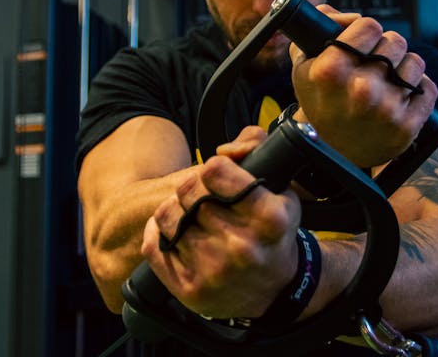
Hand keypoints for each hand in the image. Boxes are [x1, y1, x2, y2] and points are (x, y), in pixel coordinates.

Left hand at [141, 127, 301, 317]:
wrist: (277, 290)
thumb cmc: (273, 232)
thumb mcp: (283, 188)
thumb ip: (257, 149)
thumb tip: (224, 151)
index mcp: (269, 218)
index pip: (214, 171)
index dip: (213, 169)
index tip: (216, 176)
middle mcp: (242, 246)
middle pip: (188, 192)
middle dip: (192, 189)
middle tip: (202, 198)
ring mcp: (214, 270)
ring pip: (168, 216)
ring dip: (174, 211)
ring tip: (189, 216)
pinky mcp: (191, 289)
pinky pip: (154, 246)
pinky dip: (158, 234)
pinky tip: (175, 234)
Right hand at [289, 5, 437, 167]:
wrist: (330, 151)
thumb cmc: (320, 101)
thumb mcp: (304, 63)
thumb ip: (321, 24)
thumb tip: (353, 17)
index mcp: (332, 71)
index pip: (369, 25)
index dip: (366, 31)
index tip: (362, 42)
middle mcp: (361, 89)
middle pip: (395, 41)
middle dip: (386, 48)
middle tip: (375, 63)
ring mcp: (386, 109)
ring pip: (414, 62)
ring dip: (404, 67)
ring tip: (388, 79)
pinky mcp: (407, 127)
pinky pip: (429, 88)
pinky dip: (419, 88)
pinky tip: (400, 95)